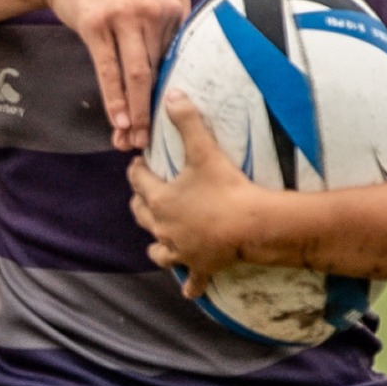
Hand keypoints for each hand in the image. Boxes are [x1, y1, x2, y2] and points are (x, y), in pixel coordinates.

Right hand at [37, 0, 190, 151]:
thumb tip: (186, 57)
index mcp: (174, 3)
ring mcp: (125, 17)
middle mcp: (155, 9)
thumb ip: (175, 14)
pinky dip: (115, 99)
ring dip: (137, 112)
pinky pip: (109, 70)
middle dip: (155, 110)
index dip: (174, 92)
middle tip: (152, 140)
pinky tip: (117, 121)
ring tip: (134, 139)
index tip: (173, 120)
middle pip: (159, 70)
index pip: (178, 57)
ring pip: (138, 75)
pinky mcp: (97, 26)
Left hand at [127, 92, 263, 296]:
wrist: (250, 225)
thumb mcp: (204, 151)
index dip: (136, 170)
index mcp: (160, 200)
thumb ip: (187, 122)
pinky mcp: (200, 267)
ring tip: (159, 240)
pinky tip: (188, 291)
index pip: (138, 182)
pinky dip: (190, 284)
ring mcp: (180, 251)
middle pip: (141, 216)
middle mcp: (163, 228)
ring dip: (157, 245)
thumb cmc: (225, 187)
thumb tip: (172, 94)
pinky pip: (192, 280)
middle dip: (140, 204)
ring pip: (158, 251)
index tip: (137, 162)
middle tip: (143, 195)